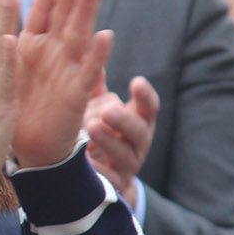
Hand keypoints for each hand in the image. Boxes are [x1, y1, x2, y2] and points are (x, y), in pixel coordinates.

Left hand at [9, 0, 112, 168]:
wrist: (28, 150)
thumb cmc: (14, 109)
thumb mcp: (1, 70)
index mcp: (32, 47)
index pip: (42, 12)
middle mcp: (53, 55)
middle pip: (65, 15)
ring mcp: (67, 72)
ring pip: (78, 35)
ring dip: (86, 11)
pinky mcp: (75, 95)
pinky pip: (87, 73)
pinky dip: (96, 55)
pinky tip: (104, 35)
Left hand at [84, 75, 158, 207]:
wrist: (102, 177)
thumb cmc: (102, 132)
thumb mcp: (100, 108)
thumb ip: (95, 85)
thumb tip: (88, 48)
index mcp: (138, 121)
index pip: (149, 108)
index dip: (145, 96)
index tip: (136, 82)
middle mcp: (138, 144)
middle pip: (139, 132)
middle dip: (124, 120)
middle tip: (107, 110)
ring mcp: (128, 166)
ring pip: (124, 155)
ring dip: (109, 142)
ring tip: (92, 128)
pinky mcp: (115, 185)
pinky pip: (109, 180)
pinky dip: (98, 170)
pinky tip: (84, 160)